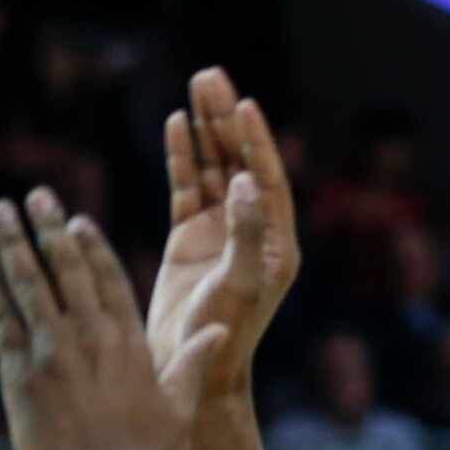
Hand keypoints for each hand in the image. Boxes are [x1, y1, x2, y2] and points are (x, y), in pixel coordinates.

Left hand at [0, 188, 225, 449]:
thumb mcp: (180, 408)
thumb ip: (193, 363)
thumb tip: (221, 330)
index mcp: (128, 340)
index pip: (108, 277)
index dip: (91, 246)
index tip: (77, 221)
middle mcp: (89, 335)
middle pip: (66, 266)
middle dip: (49, 227)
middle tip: (35, 197)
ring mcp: (52, 350)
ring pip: (29, 282)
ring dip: (13, 243)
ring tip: (0, 212)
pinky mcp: (21, 373)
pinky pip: (2, 319)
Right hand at [147, 68, 299, 403]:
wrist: (190, 372)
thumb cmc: (222, 338)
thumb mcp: (238, 286)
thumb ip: (244, 234)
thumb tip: (246, 180)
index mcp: (274, 244)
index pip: (267, 179)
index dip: (255, 141)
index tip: (243, 104)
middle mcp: (250, 233)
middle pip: (239, 162)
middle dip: (226, 120)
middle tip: (210, 77)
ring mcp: (218, 234)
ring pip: (213, 169)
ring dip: (204, 130)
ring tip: (195, 86)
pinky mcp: (188, 241)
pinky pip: (186, 189)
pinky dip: (181, 158)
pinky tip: (174, 125)